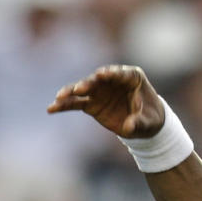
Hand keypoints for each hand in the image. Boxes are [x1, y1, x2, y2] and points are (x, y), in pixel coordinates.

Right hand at [46, 64, 164, 138]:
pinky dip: (64, 105)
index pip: (120, 73)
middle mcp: (112, 80)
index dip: (111, 73)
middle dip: (88, 83)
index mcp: (131, 77)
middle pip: (98, 80)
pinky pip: (75, 103)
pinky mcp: (91, 103)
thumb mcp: (149, 122)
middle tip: (80, 88)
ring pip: (83, 89)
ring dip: (71, 92)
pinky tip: (51, 108)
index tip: (101, 74)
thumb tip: (129, 127)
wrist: (144, 125)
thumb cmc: (150, 118)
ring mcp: (100, 91)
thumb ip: (139, 122)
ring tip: (60, 97)